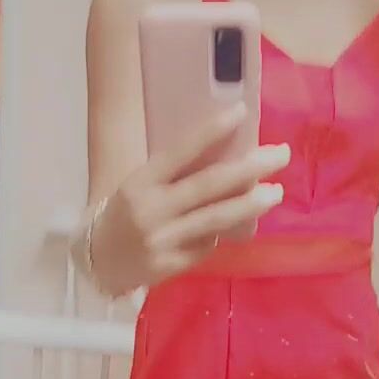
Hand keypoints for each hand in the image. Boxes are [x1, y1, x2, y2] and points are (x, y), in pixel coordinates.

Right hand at [90, 105, 289, 294]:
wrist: (98, 261)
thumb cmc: (126, 215)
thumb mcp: (141, 187)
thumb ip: (178, 177)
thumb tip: (231, 160)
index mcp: (140, 182)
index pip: (180, 152)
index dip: (211, 131)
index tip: (242, 113)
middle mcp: (151, 209)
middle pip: (208, 185)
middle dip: (249, 167)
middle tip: (280, 155)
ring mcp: (161, 240)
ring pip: (215, 218)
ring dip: (250, 204)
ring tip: (275, 192)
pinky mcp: (170, 266)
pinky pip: (207, 245)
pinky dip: (224, 232)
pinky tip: (236, 225)